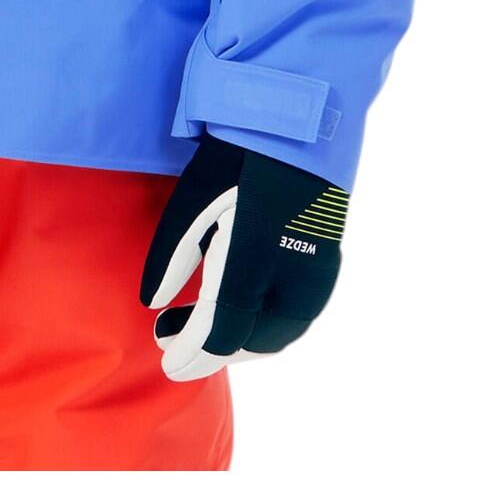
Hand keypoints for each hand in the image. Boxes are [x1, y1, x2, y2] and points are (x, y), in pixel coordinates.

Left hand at [139, 132, 347, 378]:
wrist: (297, 122)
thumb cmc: (237, 156)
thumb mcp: (192, 201)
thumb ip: (173, 257)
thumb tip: (153, 304)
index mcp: (254, 259)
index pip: (220, 331)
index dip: (191, 353)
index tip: (165, 360)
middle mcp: (292, 274)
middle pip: (252, 340)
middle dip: (214, 351)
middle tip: (175, 341)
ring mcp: (317, 270)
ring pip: (280, 333)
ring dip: (243, 340)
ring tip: (203, 328)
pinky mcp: (328, 261)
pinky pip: (298, 314)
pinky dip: (267, 324)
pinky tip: (243, 312)